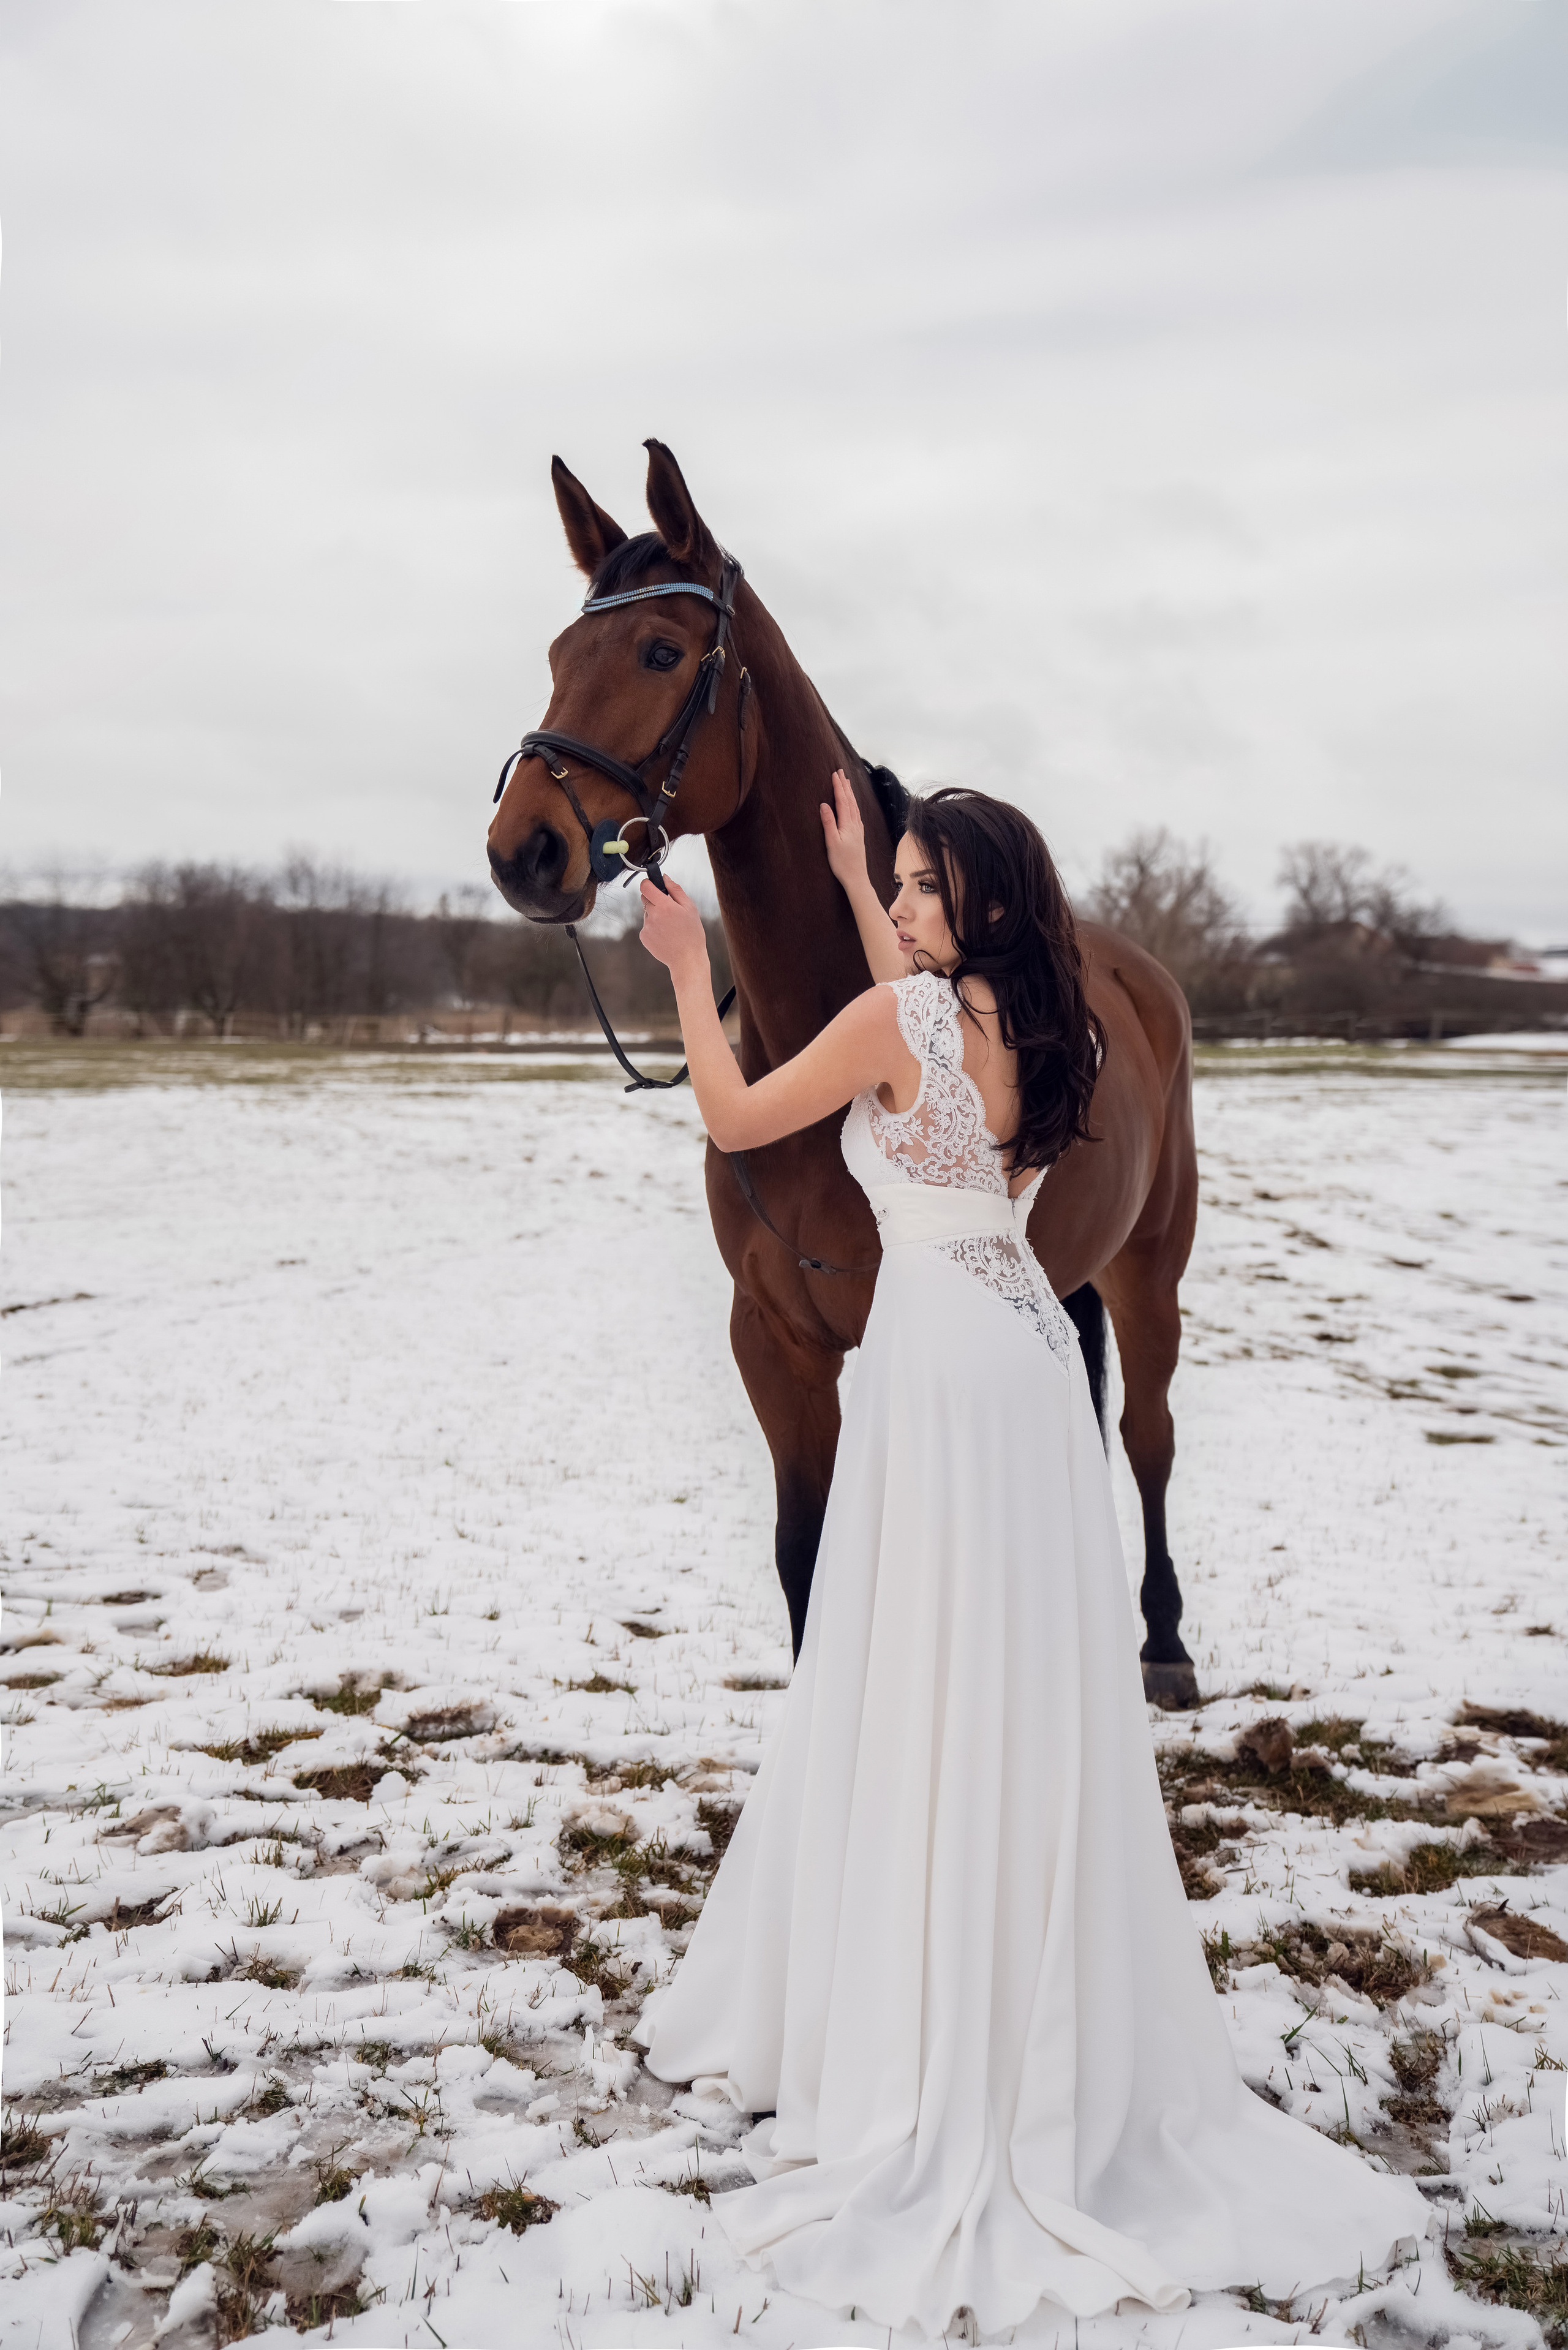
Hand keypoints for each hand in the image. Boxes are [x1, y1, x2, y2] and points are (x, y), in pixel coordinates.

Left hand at [638, 874, 707, 980]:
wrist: (687, 960)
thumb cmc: (692, 934)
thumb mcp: (690, 908)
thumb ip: (676, 890)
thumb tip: (665, 878)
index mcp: (664, 906)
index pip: (645, 887)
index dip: (648, 883)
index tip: (652, 885)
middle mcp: (652, 916)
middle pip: (645, 899)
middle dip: (654, 900)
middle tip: (669, 910)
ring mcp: (646, 927)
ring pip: (647, 913)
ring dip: (655, 915)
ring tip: (670, 927)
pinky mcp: (643, 937)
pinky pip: (646, 926)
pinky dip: (654, 927)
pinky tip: (666, 935)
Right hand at [819, 768, 869, 892]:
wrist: (856, 877)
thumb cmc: (841, 862)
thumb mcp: (831, 842)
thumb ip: (828, 822)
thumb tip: (824, 804)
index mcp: (847, 824)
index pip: (842, 800)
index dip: (838, 786)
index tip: (834, 774)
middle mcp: (855, 824)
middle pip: (850, 800)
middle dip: (845, 785)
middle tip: (840, 771)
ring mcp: (858, 829)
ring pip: (854, 806)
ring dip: (850, 793)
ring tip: (847, 782)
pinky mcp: (858, 835)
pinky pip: (856, 813)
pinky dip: (853, 803)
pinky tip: (852, 804)